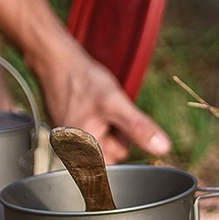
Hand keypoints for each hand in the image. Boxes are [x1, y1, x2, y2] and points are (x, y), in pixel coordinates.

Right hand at [34, 37, 170, 163]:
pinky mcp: (68, 136)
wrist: (55, 62)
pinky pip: (93, 134)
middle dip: (116, 131)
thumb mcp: (116, 103)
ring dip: (108, 125)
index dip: (123, 138)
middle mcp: (73, 154)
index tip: (111, 120)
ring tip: (97, 107)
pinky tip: (89, 108)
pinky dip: (96, 122)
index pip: (120, 158)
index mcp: (84, 153)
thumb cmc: (82, 80)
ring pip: (105, 141)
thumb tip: (163, 149)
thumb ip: (139, 128)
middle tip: (106, 110)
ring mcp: (69, 145)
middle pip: (113, 151)